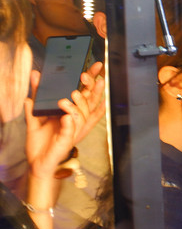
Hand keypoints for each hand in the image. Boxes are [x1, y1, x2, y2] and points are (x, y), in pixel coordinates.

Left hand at [24, 63, 105, 180]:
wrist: (37, 162)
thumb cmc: (41, 139)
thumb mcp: (36, 113)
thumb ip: (37, 94)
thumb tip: (35, 74)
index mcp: (73, 113)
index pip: (86, 94)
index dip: (92, 81)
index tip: (97, 66)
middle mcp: (77, 121)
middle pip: (90, 102)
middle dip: (91, 88)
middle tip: (84, 76)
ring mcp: (73, 131)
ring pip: (81, 115)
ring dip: (76, 105)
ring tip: (63, 100)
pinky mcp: (65, 141)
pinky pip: (70, 131)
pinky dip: (69, 123)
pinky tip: (66, 117)